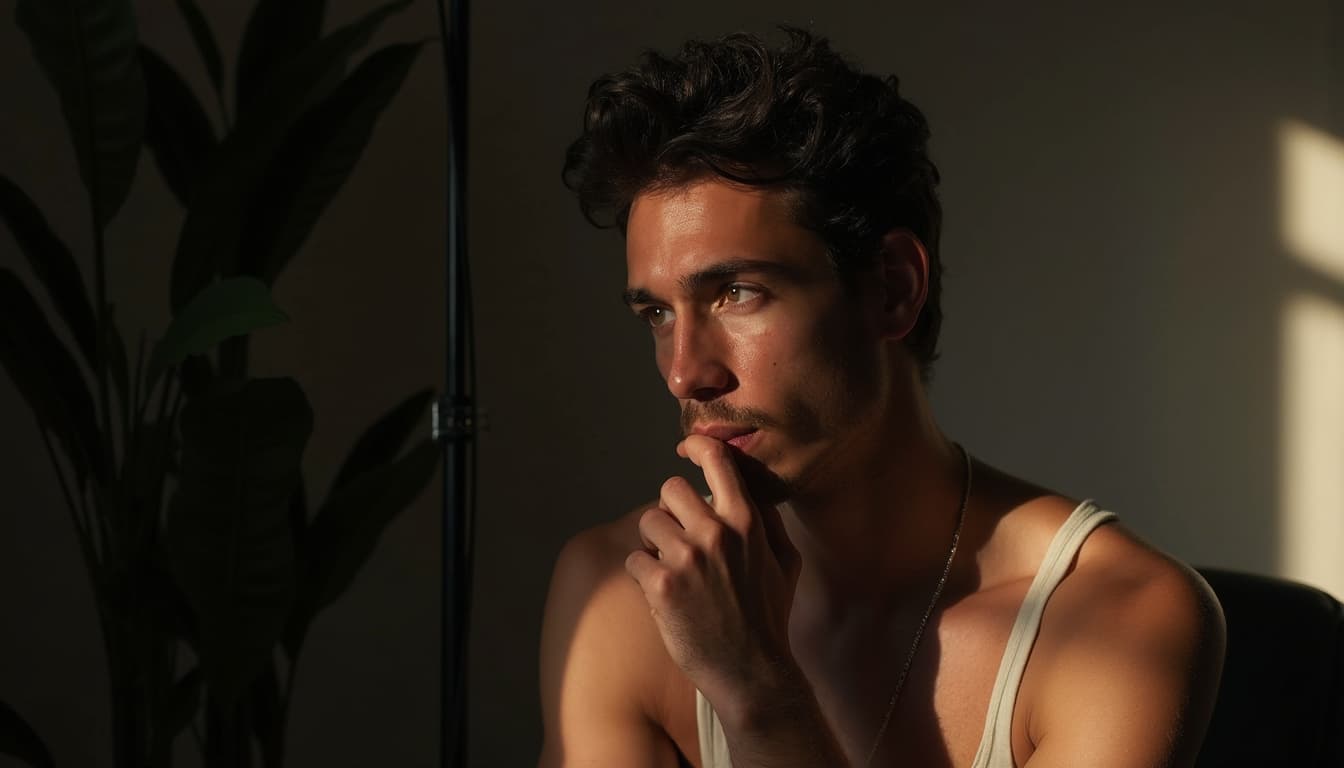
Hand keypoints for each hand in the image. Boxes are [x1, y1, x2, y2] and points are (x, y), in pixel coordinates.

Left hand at [624, 434, 803, 720]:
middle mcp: (716, 533)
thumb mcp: (787, 564)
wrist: (752, 673)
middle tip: (678, 541)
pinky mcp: (662, 586)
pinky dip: (642, 575)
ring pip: (647, 523)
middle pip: (669, 489)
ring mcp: (687, 558)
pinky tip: (662, 594)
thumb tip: (751, 492)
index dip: (697, 447)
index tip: (685, 450)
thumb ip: (768, 523)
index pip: (717, 461)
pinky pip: (634, 560)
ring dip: (653, 544)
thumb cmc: (769, 619)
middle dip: (670, 513)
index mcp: (747, 522)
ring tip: (671, 570)